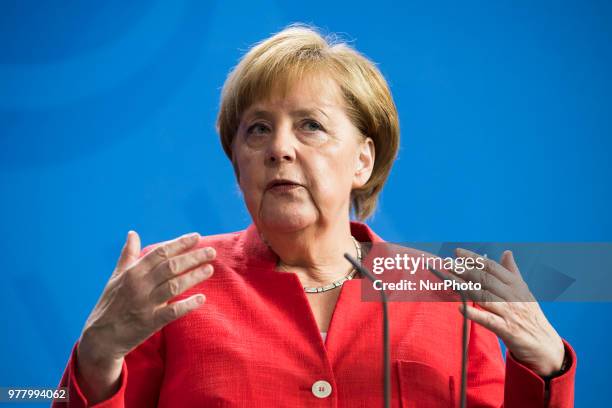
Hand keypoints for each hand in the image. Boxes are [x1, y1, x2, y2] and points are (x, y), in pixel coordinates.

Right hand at [76, 231, 214, 401]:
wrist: (100, 338)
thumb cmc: (110, 304)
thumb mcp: (116, 277)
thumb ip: (128, 255)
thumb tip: (132, 233)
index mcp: (132, 272)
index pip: (160, 252)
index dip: (180, 243)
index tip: (197, 237)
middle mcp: (139, 285)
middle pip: (171, 266)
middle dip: (193, 257)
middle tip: (212, 251)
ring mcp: (145, 304)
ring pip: (174, 286)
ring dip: (194, 276)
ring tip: (210, 269)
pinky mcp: (150, 322)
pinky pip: (172, 311)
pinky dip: (188, 305)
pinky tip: (202, 298)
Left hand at [451, 248, 564, 376]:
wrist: (546, 347)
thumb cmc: (531, 317)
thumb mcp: (524, 292)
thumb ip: (513, 272)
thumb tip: (507, 252)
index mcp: (516, 285)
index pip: (492, 267)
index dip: (474, 259)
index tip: (457, 252)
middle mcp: (513, 296)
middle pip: (486, 279)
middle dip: (465, 270)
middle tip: (447, 264)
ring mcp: (510, 313)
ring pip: (484, 296)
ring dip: (465, 287)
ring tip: (448, 279)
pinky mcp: (508, 330)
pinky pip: (488, 320)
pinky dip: (474, 313)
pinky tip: (460, 308)